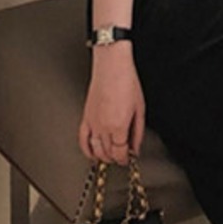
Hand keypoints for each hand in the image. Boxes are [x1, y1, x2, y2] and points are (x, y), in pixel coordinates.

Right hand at [79, 45, 145, 165]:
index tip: (129, 158)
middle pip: (108, 152)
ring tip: (111, 156)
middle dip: (116, 158)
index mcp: (118, 125)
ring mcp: (92, 122)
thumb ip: (137, 132)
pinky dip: (86, 149)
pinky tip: (92, 153)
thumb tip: (135, 147)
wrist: (111, 65)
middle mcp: (103, 126)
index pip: (120, 152)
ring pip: (95, 149)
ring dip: (103, 156)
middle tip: (123, 156)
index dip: (125, 158)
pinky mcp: (85, 116)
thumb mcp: (140, 108)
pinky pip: (82, 139)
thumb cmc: (126, 81)